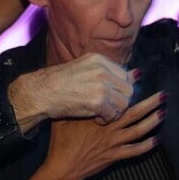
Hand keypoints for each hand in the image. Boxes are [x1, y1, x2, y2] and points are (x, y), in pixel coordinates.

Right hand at [9, 53, 137, 131]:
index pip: (125, 75)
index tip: (109, 97)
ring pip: (124, 103)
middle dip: (120, 102)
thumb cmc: (58, 84)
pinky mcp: (98, 101)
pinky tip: (95, 118)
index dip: (119, 90)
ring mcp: (101, 85)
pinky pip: (113, 114)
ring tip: (101, 114)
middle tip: (107, 108)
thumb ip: (106, 72)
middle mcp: (103, 70)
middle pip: (128, 89)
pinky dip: (106, 120)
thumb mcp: (83, 69)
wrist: (40, 93)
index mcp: (99, 59)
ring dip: (114, 112)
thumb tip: (137, 74)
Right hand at [42, 91, 164, 179]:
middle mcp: (109, 128)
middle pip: (135, 113)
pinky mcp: (114, 156)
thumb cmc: (61, 141)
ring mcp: (113, 143)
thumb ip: (75, 103)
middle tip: (163, 95)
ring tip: (164, 113)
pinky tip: (157, 140)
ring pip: (138, 131)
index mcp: (98, 116)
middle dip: (150, 103)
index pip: (117, 98)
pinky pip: (134, 151)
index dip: (129, 86)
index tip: (139, 75)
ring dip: (153, 122)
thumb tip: (77, 86)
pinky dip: (147, 146)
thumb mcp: (64, 117)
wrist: (63, 167)